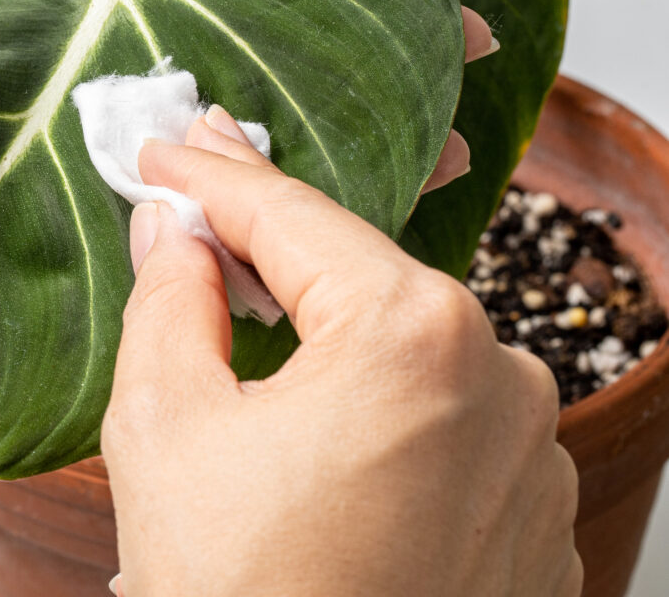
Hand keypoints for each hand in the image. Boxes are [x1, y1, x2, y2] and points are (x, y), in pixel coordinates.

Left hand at [0, 0, 488, 467]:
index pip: (131, 31)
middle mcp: (15, 161)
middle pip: (185, 129)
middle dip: (314, 98)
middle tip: (426, 69)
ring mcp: (20, 257)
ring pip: (181, 227)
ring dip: (298, 194)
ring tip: (406, 152)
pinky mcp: (4, 344)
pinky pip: (121, 328)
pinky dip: (208, 298)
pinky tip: (294, 255)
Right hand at [101, 109, 579, 596]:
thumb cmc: (233, 593)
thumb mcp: (163, 423)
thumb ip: (167, 295)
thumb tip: (171, 227)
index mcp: (415, 335)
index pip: (292, 214)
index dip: (214, 172)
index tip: (166, 145)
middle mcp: (503, 379)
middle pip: (360, 275)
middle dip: (269, 244)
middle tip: (194, 203)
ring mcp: (530, 455)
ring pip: (406, 349)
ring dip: (326, 327)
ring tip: (239, 318)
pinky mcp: (533, 517)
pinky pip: (444, 422)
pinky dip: (377, 404)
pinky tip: (313, 417)